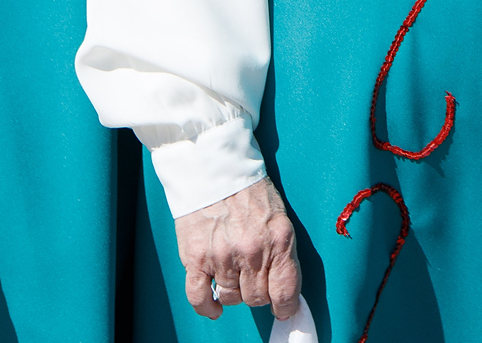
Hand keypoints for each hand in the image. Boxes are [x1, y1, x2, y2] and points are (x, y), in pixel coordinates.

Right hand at [173, 177, 300, 320]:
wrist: (216, 171)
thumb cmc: (251, 193)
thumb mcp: (280, 218)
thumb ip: (282, 252)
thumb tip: (283, 289)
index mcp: (278, 241)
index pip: (285, 290)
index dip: (286, 307)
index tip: (284, 310)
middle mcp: (251, 252)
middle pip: (257, 298)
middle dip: (259, 294)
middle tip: (256, 281)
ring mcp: (222, 257)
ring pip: (232, 298)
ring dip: (234, 293)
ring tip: (235, 277)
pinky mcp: (195, 259)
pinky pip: (199, 297)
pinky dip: (207, 307)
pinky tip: (215, 306)